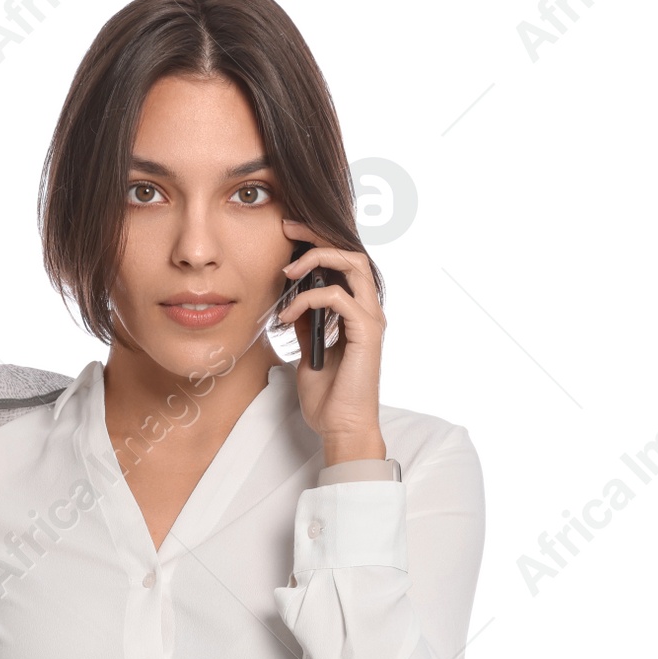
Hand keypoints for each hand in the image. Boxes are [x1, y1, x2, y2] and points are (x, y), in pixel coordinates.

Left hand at [277, 218, 385, 463]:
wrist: (341, 428)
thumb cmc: (328, 396)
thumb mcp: (308, 351)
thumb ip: (307, 324)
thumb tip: (291, 301)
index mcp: (356, 311)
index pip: (343, 261)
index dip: (317, 241)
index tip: (287, 232)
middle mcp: (368, 310)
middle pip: (351, 252)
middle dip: (317, 236)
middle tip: (287, 230)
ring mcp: (370, 320)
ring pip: (353, 264)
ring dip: (317, 260)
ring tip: (288, 271)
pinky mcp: (366, 333)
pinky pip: (339, 298)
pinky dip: (309, 300)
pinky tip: (288, 316)